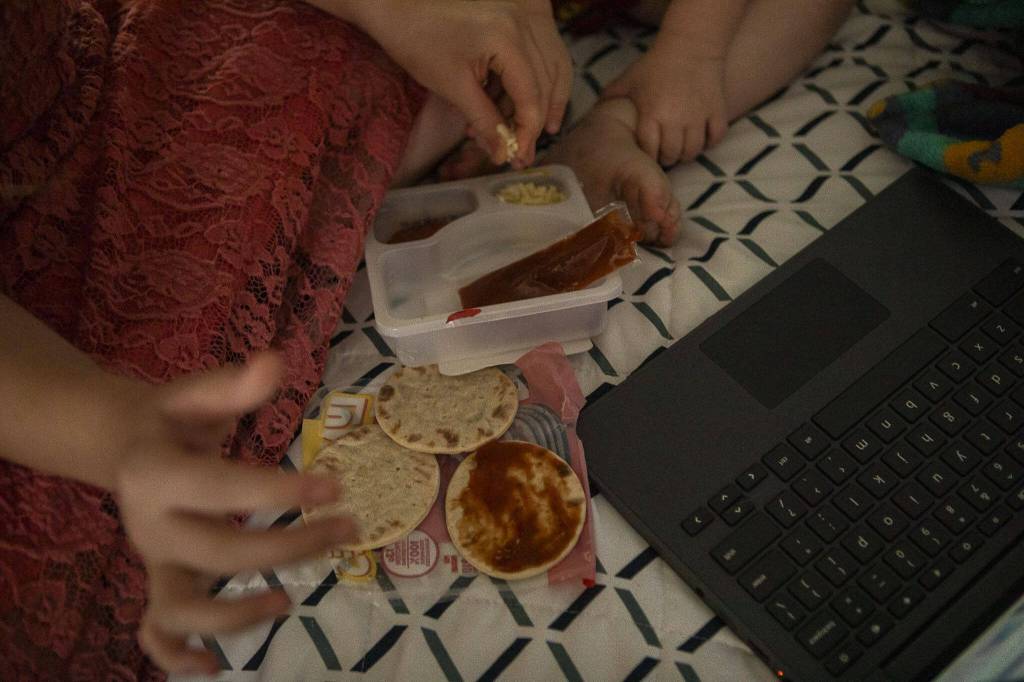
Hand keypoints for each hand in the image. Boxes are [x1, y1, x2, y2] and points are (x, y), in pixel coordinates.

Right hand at [111, 354, 355, 673]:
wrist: (126, 448)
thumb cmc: (172, 420)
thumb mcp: (197, 393)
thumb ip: (235, 385)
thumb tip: (278, 360)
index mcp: (157, 472)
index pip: (222, 488)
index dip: (280, 492)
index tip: (336, 487)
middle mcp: (149, 524)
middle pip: (219, 553)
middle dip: (288, 548)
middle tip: (346, 528)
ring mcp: (152, 560)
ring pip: (182, 608)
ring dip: (237, 615)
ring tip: (290, 602)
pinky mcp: (157, 582)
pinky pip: (156, 633)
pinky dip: (178, 657)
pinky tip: (215, 667)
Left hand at [360, 0, 570, 166]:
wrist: (396, 5)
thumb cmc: (417, 42)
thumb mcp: (453, 87)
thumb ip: (485, 122)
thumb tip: (503, 155)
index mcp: (507, 38)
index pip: (531, 94)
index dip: (527, 131)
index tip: (518, 157)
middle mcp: (523, 21)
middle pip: (546, 80)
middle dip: (535, 120)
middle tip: (523, 152)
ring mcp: (521, 13)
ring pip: (550, 64)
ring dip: (542, 99)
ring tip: (527, 131)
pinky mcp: (514, 14)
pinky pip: (538, 50)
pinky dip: (532, 78)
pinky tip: (514, 103)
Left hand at [603, 41, 728, 166]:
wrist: (691, 46)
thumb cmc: (655, 64)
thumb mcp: (629, 80)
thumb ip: (610, 97)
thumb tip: (592, 114)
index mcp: (651, 114)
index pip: (649, 151)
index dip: (648, 156)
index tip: (648, 153)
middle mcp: (675, 119)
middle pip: (672, 156)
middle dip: (666, 158)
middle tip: (665, 153)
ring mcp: (698, 117)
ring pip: (693, 151)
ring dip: (686, 153)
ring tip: (681, 148)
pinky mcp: (716, 111)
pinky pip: (715, 138)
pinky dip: (709, 142)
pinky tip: (701, 137)